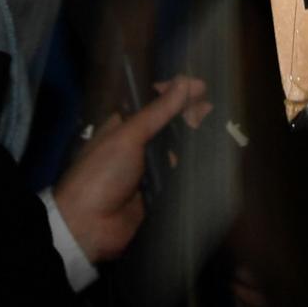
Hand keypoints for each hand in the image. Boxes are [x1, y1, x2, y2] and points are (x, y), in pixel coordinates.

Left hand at [50, 75, 212, 264]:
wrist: (89, 225)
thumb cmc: (103, 171)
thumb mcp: (128, 136)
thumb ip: (158, 112)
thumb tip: (184, 81)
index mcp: (122, 127)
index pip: (153, 103)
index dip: (175, 93)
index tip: (200, 86)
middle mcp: (135, 146)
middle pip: (167, 127)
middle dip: (188, 116)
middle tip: (213, 109)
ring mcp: (147, 171)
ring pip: (175, 152)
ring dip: (192, 143)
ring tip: (217, 130)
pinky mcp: (157, 193)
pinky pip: (178, 177)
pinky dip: (192, 169)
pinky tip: (212, 159)